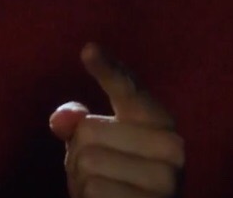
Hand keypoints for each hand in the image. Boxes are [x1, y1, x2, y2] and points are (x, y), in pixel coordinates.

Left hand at [49, 43, 184, 197]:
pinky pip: (94, 192)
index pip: (129, 89)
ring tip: (105, 190)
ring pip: (88, 164)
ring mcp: (166, 179)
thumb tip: (60, 120)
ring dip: (82, 182)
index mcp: (160, 120)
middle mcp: (172, 147)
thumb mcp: (97, 144)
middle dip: (78, 154)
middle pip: (88, 131)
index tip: (88, 49)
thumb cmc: (117, 174)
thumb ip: (80, 125)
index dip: (107, 70)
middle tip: (100, 171)